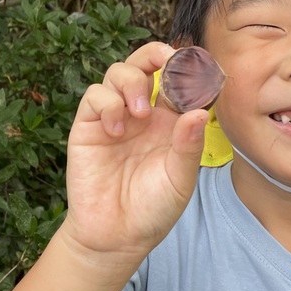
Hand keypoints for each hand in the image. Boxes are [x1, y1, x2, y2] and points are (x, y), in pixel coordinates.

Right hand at [60, 42, 209, 266]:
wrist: (117, 236)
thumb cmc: (153, 209)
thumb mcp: (180, 180)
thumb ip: (189, 146)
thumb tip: (199, 111)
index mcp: (170, 121)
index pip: (179, 81)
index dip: (189, 70)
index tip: (201, 70)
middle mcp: (143, 113)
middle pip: (146, 63)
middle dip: (157, 54)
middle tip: (168, 62)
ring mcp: (115, 117)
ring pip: (118, 71)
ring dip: (132, 80)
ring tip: (139, 111)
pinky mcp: (88, 126)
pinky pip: (95, 95)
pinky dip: (107, 103)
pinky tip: (117, 130)